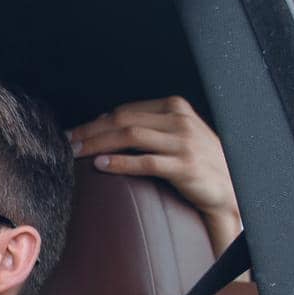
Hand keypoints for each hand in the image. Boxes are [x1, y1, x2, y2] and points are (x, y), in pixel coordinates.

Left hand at [68, 96, 241, 255]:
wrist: (228, 186)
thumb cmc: (196, 160)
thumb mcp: (174, 134)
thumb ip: (146, 125)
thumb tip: (105, 120)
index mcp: (175, 108)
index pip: (126, 110)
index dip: (95, 121)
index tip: (73, 132)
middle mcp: (179, 121)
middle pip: (123, 120)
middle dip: (90, 131)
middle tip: (66, 142)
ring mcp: (183, 142)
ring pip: (130, 137)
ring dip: (97, 144)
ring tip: (75, 153)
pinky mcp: (184, 166)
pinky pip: (145, 162)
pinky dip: (120, 163)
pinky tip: (100, 165)